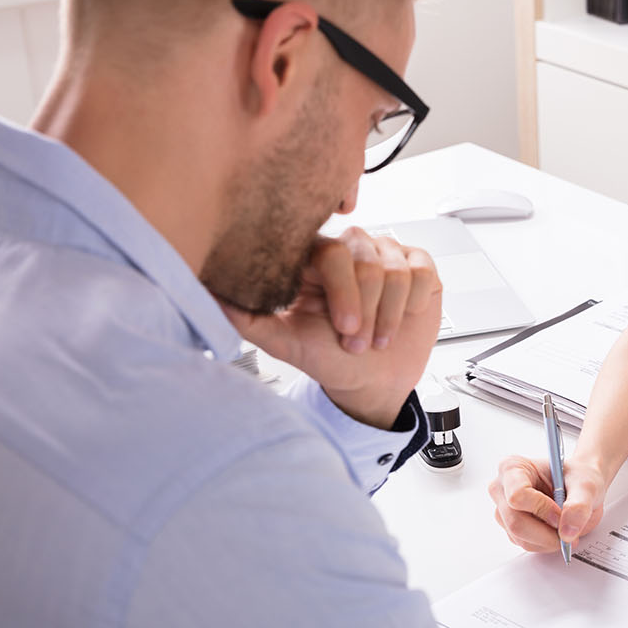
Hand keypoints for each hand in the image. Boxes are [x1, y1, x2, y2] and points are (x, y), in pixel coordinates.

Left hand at [224, 227, 441, 427]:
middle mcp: (351, 249)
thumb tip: (206, 295)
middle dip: (366, 312)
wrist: (372, 379)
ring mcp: (386, 254)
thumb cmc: (330, 357)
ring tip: (377, 337)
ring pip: (396, 272)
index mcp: (315, 259)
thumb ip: (247, 318)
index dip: (342, 292)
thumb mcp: (285, 343)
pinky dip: (412, 306)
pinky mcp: (418, 264)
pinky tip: (401, 319)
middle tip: (359, 342)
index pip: (331, 254)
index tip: (344, 329)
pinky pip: (421, 274)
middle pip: (367, 263)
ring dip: (389, 315)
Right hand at [489, 455, 605, 553]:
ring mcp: (505, 511)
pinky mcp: (511, 528)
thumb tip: (568, 531)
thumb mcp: (586, 486)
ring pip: (520, 538)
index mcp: (514, 468)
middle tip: (569, 531)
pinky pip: (526, 544)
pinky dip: (545, 543)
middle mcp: (503, 489)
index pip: (517, 495)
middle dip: (546, 532)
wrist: (580, 487)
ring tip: (566, 528)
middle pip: (515, 522)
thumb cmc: (578, 478)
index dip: (541, 508)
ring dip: (547, 540)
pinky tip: (557, 531)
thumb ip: (579, 506)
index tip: (561, 513)